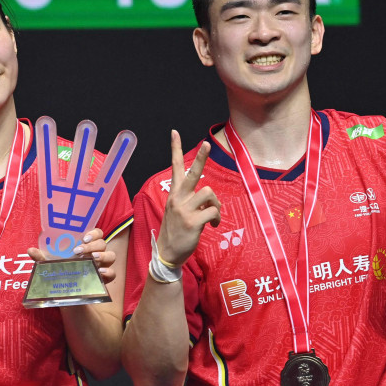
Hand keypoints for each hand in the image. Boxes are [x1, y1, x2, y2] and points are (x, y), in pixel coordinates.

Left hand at [28, 228, 117, 283]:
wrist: (66, 295)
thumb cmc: (60, 274)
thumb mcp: (50, 266)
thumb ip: (42, 258)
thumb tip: (30, 250)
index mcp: (85, 247)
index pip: (97, 233)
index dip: (93, 233)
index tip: (83, 238)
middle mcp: (96, 254)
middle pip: (103, 243)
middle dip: (93, 246)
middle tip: (79, 251)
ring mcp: (101, 266)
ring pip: (111, 255)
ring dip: (103, 256)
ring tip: (93, 260)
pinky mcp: (103, 280)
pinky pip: (113, 273)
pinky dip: (108, 272)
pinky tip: (99, 274)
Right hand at [155, 130, 221, 267]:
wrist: (168, 253)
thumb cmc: (177, 231)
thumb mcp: (178, 211)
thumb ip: (190, 200)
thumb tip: (207, 195)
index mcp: (175, 194)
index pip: (175, 167)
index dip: (175, 149)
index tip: (175, 132)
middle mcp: (178, 198)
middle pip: (192, 173)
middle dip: (200, 157)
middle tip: (206, 143)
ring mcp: (185, 209)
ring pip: (209, 193)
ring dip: (216, 203)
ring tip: (213, 215)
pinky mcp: (193, 221)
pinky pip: (213, 211)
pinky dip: (216, 218)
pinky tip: (213, 225)